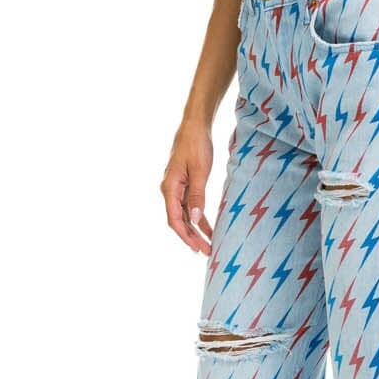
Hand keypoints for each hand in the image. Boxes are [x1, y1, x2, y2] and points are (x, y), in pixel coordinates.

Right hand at [161, 117, 214, 252]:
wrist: (195, 126)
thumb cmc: (196, 145)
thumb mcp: (199, 171)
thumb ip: (197, 196)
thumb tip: (195, 220)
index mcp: (169, 188)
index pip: (174, 219)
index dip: (186, 236)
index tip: (197, 248)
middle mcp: (170, 190)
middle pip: (179, 220)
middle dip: (192, 237)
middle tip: (206, 252)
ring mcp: (177, 188)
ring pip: (185, 215)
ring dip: (196, 229)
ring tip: (209, 244)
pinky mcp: (185, 184)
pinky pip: (190, 205)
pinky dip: (199, 217)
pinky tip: (209, 227)